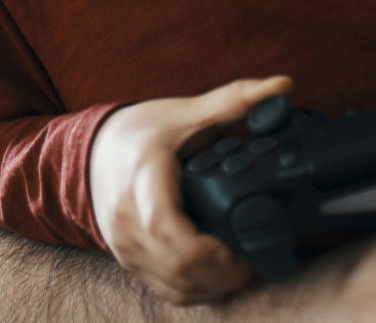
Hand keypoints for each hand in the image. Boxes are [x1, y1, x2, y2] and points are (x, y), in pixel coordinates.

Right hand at [87, 76, 288, 303]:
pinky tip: (219, 274)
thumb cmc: (139, 132)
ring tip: (242, 266)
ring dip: (215, 285)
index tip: (240, 245)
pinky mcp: (130, 261)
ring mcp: (127, 245)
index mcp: (141, 179)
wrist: (94, 151)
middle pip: (179, 268)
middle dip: (224, 272)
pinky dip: (198, 290)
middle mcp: (128, 219)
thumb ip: (233, 101)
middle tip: (254, 257)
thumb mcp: (184, 113)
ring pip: (176, 286)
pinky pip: (167, 291)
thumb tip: (281, 85)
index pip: (167, 229)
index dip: (208, 249)